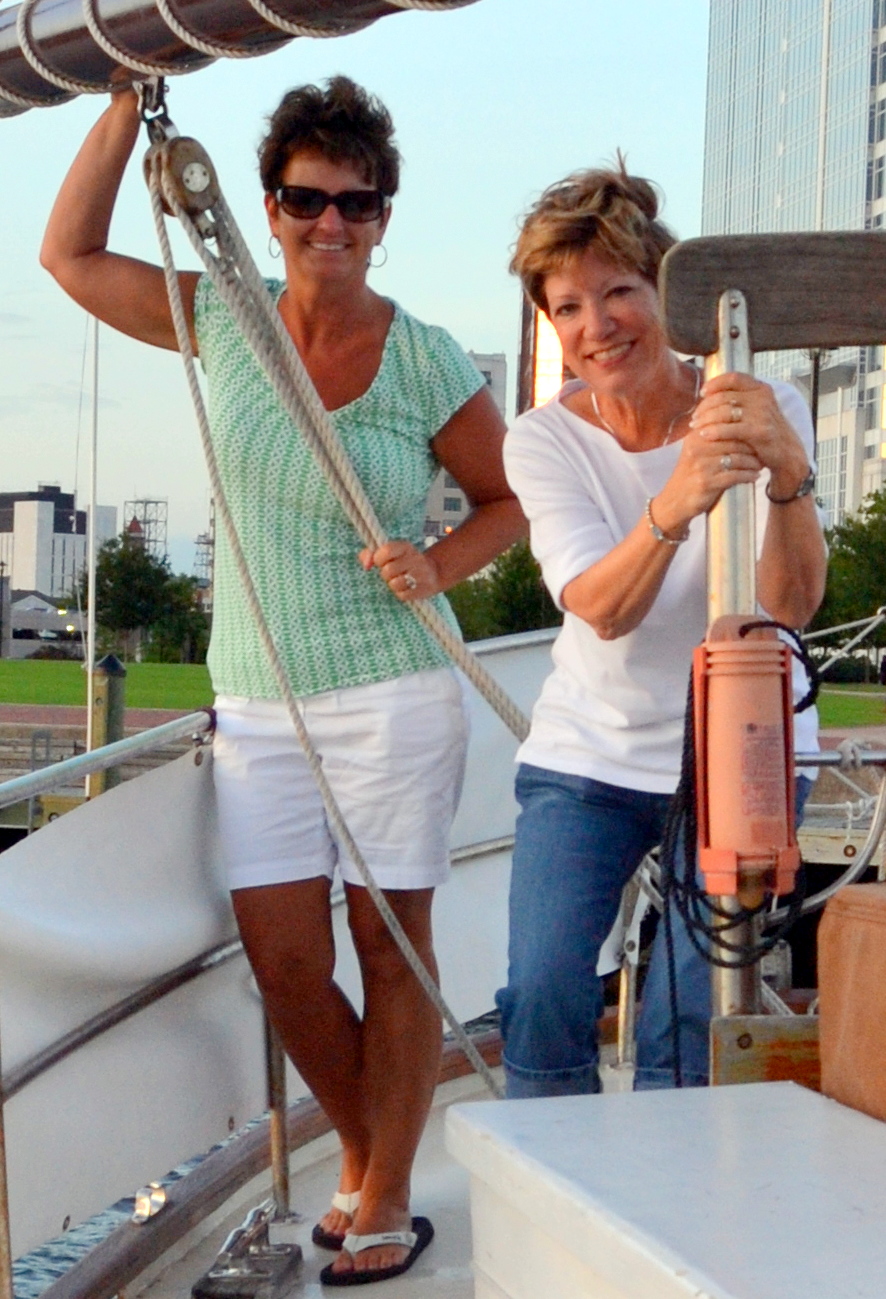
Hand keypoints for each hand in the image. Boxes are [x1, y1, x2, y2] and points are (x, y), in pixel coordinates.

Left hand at [358, 540, 439, 601]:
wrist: (433, 572)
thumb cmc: (403, 562)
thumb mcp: (389, 553)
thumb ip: (370, 554)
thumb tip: (366, 565)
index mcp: (405, 547)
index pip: (386, 551)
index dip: (379, 559)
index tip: (381, 562)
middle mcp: (415, 558)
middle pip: (388, 570)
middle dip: (386, 575)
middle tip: (392, 574)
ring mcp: (421, 574)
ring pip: (394, 584)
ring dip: (393, 585)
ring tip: (399, 581)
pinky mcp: (424, 588)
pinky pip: (403, 595)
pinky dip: (401, 593)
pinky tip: (407, 588)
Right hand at [649, 418, 761, 539]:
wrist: (674, 501)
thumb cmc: (691, 473)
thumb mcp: (696, 448)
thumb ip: (713, 433)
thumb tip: (740, 416)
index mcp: (695, 435)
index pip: (724, 421)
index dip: (744, 425)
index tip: (758, 432)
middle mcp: (697, 447)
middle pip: (734, 439)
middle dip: (752, 445)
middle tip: (765, 450)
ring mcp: (701, 465)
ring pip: (737, 457)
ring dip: (753, 461)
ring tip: (761, 464)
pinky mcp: (706, 483)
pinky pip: (735, 475)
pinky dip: (748, 476)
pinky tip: (755, 477)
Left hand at [690, 372, 809, 497]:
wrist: (787, 454)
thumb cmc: (765, 432)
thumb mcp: (756, 410)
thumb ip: (739, 400)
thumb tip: (708, 394)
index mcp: (761, 388)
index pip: (733, 378)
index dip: (715, 383)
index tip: (702, 393)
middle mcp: (763, 397)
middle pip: (724, 396)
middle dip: (705, 407)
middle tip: (694, 417)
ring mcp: (763, 414)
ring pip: (724, 412)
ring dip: (706, 419)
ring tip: (696, 427)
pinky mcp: (759, 431)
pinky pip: (730, 429)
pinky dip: (714, 431)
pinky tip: (704, 435)